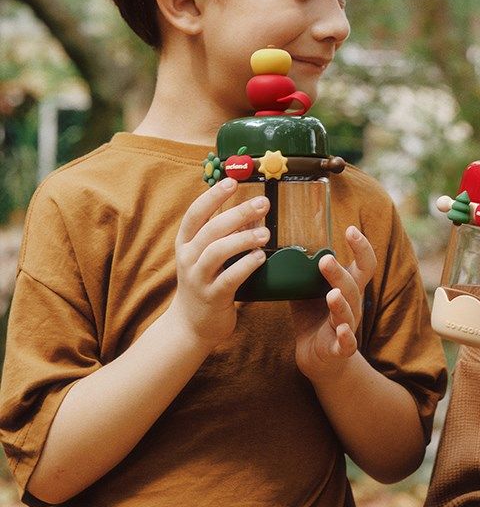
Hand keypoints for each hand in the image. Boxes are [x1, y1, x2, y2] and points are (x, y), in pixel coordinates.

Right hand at [170, 178, 269, 348]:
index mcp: (186, 242)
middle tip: (263, 203)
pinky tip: (261, 257)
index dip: (213, 196)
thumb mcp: (206, 255)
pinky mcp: (212, 297)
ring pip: (217, 252)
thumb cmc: (205, 282)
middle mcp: (188, 257)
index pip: (196, 213)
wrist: (190, 325)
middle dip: (237, 213)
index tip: (232, 181)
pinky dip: (245, 265)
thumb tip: (252, 210)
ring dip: (243, 239)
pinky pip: (229, 278)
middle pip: (211, 229)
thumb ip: (223, 234)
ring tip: (265, 233)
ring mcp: (198, 278)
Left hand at [291, 226, 376, 380]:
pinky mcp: (340, 349)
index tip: (351, 229)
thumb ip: (300, 274)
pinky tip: (340, 330)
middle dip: (339, 274)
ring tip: (331, 294)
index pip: (364, 264)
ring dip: (341, 303)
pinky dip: (345, 336)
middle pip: (353, 286)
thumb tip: (277, 247)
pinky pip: (347, 343)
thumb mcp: (307, 293)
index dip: (362, 247)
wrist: (320, 359)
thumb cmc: (315, 319)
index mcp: (348, 288)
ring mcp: (348, 327)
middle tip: (325, 260)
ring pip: (349, 312)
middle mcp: (352, 305)